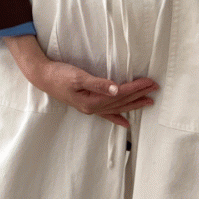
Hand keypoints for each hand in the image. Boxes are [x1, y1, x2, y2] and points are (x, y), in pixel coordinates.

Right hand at [24, 55, 159, 129]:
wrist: (42, 77)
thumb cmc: (59, 75)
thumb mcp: (78, 77)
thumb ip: (98, 84)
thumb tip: (117, 89)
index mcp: (93, 101)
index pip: (120, 94)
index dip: (136, 88)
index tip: (149, 82)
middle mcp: (93, 108)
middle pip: (122, 102)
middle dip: (139, 95)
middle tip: (155, 89)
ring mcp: (91, 109)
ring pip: (117, 108)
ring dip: (134, 104)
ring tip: (148, 101)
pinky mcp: (87, 105)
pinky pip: (107, 114)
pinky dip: (117, 118)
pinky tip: (126, 123)